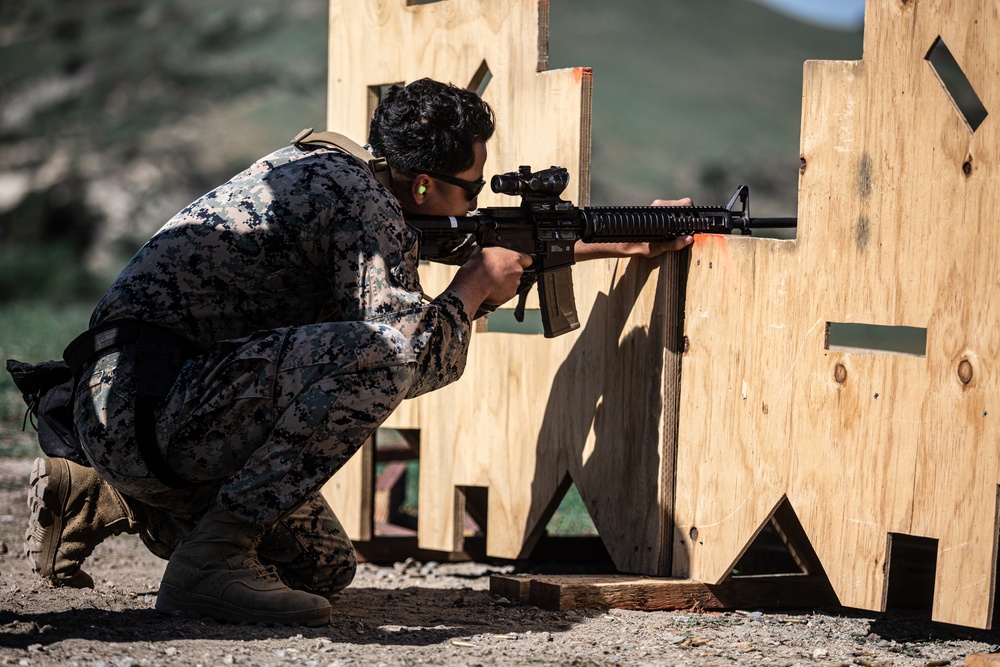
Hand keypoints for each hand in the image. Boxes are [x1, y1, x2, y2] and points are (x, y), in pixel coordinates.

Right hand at [448, 246, 531, 314]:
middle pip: (517, 271)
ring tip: (491, 280)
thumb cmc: (479, 264)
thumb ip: (493, 252)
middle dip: (509, 272)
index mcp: (514, 258)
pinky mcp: (509, 295)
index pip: (527, 259)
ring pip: (512, 283)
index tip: (515, 262)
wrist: (474, 282)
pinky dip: (500, 292)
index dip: (520, 261)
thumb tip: (489, 252)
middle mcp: (517, 271)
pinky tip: (490, 288)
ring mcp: (514, 284)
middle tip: (496, 271)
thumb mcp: (485, 249)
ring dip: (504, 282)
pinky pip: (506, 293)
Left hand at [574, 196, 694, 260]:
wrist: (623, 242)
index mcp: (662, 210)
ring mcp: (657, 206)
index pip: (686, 204)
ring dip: (680, 217)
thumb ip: (673, 244)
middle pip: (683, 205)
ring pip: (676, 208)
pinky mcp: (655, 210)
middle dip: (687, 216)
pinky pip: (669, 211)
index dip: (692, 213)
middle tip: (687, 228)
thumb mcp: (657, 248)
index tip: (695, 223)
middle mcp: (660, 205)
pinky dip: (673, 218)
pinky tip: (671, 229)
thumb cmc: (638, 245)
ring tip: (679, 230)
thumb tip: (689, 239)